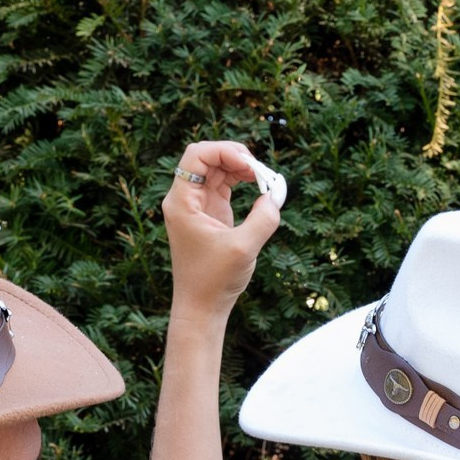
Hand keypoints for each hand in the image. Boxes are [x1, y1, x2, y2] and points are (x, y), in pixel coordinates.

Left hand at [160, 141, 283, 320]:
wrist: (202, 307)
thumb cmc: (214, 281)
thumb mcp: (244, 248)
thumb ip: (263, 218)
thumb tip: (276, 193)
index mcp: (182, 202)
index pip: (197, 155)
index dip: (224, 151)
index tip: (250, 167)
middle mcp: (186, 198)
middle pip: (208, 157)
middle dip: (236, 157)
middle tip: (261, 172)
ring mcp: (197, 205)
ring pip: (218, 169)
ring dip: (242, 168)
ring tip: (265, 180)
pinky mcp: (210, 213)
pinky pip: (225, 184)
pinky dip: (243, 181)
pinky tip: (260, 187)